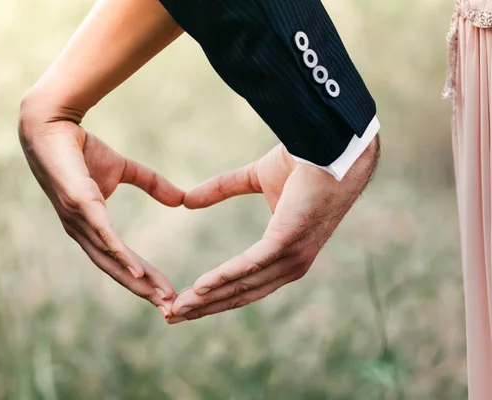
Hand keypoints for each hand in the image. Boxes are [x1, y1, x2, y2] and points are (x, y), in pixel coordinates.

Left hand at [19, 115, 183, 317]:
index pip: (118, 260)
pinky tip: (138, 272)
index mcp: (90, 226)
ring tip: (161, 295)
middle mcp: (82, 231)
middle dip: (143, 290)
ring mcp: (79, 220)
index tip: (167, 294)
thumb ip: (152, 184)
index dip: (142, 279)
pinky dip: (121, 256)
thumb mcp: (125, 169)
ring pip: (111, 259)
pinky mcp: (80, 204)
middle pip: (115, 269)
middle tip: (169, 307)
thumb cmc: (82, 149)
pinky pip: (104, 236)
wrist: (53, 124)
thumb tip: (180, 198)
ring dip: (137, 280)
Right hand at [168, 140, 378, 322]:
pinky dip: (223, 277)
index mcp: (285, 254)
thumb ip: (221, 189)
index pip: (245, 285)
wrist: (329, 146)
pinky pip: (250, 266)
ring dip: (207, 299)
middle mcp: (290, 264)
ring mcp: (291, 256)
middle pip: (239, 294)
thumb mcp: (253, 178)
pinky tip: (200, 287)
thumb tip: (188, 199)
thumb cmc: (301, 162)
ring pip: (241, 286)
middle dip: (204, 307)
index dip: (214, 297)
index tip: (185, 303)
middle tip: (171, 315)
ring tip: (176, 308)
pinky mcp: (287, 242)